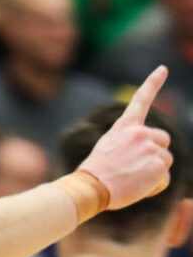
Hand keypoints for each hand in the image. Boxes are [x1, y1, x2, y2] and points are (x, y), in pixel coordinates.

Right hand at [78, 66, 172, 208]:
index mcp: (125, 126)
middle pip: (163, 140)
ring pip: (165, 161)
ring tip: (131, 179)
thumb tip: (147, 153)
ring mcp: (152, 148)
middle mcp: (141, 133)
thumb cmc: (95, 173)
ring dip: (153, 173)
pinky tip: (136, 187)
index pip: (141, 100)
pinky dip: (153, 187)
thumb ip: (129, 143)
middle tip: (135, 167)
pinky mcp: (159, 166)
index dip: (153, 82)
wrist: (91, 187)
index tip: (162, 68)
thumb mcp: (109, 148)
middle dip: (156, 153)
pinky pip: (165, 179)